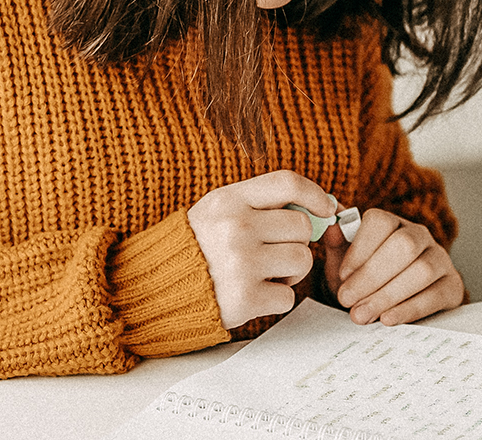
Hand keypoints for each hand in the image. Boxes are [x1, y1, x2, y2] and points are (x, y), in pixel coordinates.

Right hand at [186, 170, 339, 329]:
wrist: (155, 289)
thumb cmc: (195, 248)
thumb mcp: (218, 211)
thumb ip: (259, 204)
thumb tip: (317, 207)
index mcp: (229, 200)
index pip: (287, 183)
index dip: (315, 194)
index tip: (325, 208)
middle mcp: (236, 227)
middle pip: (302, 226)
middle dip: (296, 242)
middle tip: (274, 253)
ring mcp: (242, 263)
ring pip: (302, 260)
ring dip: (291, 272)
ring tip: (265, 274)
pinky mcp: (245, 298)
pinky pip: (288, 296)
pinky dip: (277, 298)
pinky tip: (254, 293)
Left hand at [323, 208, 462, 325]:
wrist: (392, 304)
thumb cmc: (366, 279)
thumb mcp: (346, 263)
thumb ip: (337, 245)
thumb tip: (330, 227)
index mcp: (393, 223)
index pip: (380, 222)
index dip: (359, 249)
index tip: (342, 275)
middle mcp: (420, 236)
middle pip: (403, 245)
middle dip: (371, 275)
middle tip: (346, 300)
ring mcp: (440, 259)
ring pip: (422, 270)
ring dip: (388, 295)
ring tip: (361, 314)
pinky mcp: (452, 286)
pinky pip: (435, 296)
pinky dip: (409, 309)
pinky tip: (387, 319)